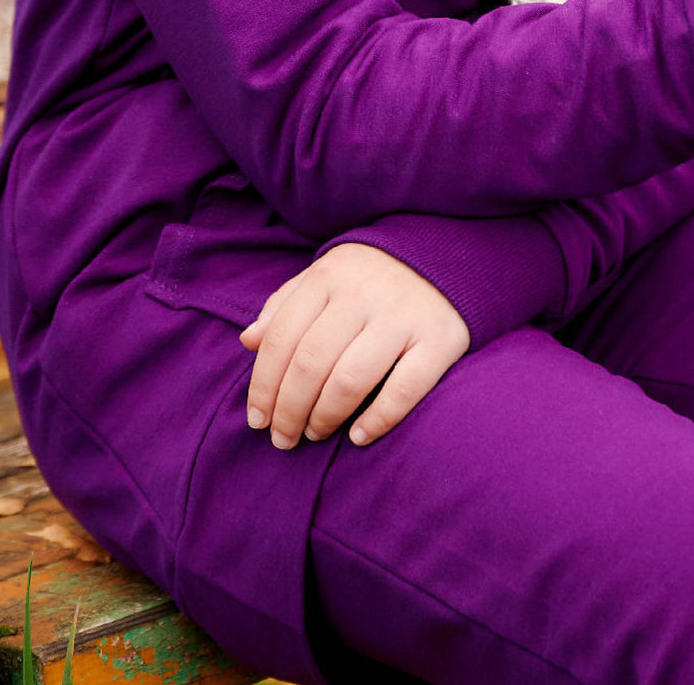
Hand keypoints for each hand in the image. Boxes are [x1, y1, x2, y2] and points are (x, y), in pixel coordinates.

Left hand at [240, 243, 469, 449]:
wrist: (444, 254)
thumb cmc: (369, 276)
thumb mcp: (324, 277)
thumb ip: (285, 307)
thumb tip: (248, 341)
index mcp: (328, 276)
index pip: (283, 337)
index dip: (263, 384)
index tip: (257, 419)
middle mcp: (363, 293)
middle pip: (311, 363)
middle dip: (289, 410)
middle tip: (283, 439)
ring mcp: (403, 316)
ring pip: (350, 379)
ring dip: (325, 417)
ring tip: (315, 433)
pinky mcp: (440, 339)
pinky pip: (405, 389)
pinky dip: (377, 420)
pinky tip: (358, 436)